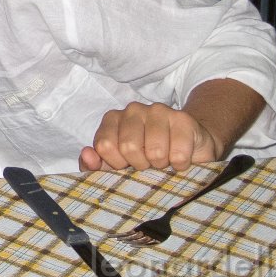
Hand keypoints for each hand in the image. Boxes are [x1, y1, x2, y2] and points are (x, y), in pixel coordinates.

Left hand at [79, 101, 221, 172]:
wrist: (187, 150)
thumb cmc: (146, 159)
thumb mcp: (117, 166)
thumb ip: (95, 165)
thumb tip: (87, 155)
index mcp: (112, 119)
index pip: (104, 145)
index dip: (117, 164)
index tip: (127, 165)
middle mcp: (133, 110)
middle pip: (128, 147)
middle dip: (140, 165)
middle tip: (149, 165)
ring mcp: (158, 111)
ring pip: (155, 151)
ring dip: (162, 166)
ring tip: (164, 161)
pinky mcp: (184, 120)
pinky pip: (178, 154)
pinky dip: (180, 165)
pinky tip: (180, 161)